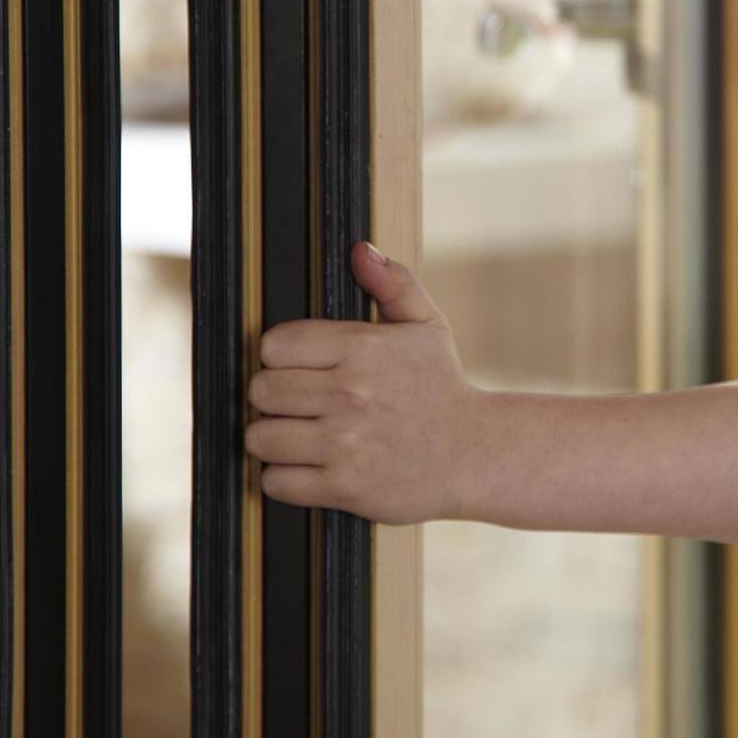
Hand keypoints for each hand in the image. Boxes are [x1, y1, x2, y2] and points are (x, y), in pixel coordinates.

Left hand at [245, 242, 478, 524]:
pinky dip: (284, 478)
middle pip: (261, 391)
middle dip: (273, 397)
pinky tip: (307, 466)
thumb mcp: (427, 327)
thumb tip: (361, 250)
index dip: (280, 356)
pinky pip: (276, 482)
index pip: (274, 345)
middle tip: (297, 403)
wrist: (476, 454)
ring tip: (298, 435)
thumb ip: (393, 284)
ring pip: (261, 437)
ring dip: (273, 438)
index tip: (299, 367)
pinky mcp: (344, 487)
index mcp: (363, 349)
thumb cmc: (443, 389)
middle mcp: (350, 394)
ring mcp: (345, 443)